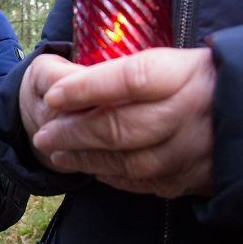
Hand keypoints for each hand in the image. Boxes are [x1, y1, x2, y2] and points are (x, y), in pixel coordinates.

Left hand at [27, 47, 215, 197]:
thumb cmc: (201, 80)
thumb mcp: (176, 62)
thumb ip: (131, 72)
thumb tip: (73, 80)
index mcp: (184, 75)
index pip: (129, 78)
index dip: (86, 88)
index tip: (53, 95)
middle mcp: (189, 114)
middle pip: (120, 126)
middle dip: (73, 133)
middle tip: (42, 136)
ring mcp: (193, 151)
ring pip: (128, 161)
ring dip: (85, 158)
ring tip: (57, 152)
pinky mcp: (194, 178)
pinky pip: (145, 181)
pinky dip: (113, 175)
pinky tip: (92, 167)